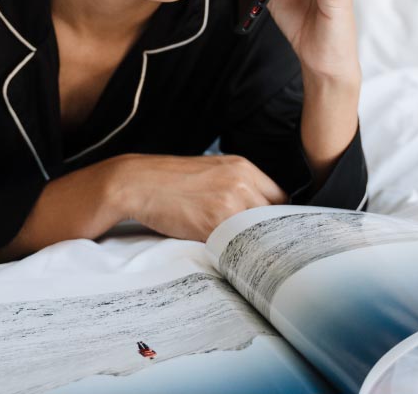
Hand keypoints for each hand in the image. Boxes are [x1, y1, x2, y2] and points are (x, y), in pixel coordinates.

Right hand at [111, 153, 287, 241]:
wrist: (137, 183)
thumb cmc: (170, 180)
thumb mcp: (212, 171)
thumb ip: (238, 186)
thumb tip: (257, 213)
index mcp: (243, 167)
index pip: (280, 197)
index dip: (275, 216)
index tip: (268, 228)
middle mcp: (241, 181)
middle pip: (274, 216)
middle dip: (266, 231)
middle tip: (256, 244)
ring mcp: (230, 202)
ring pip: (258, 232)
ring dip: (250, 242)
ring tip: (239, 250)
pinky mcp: (214, 222)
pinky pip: (236, 243)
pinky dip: (232, 249)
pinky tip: (221, 249)